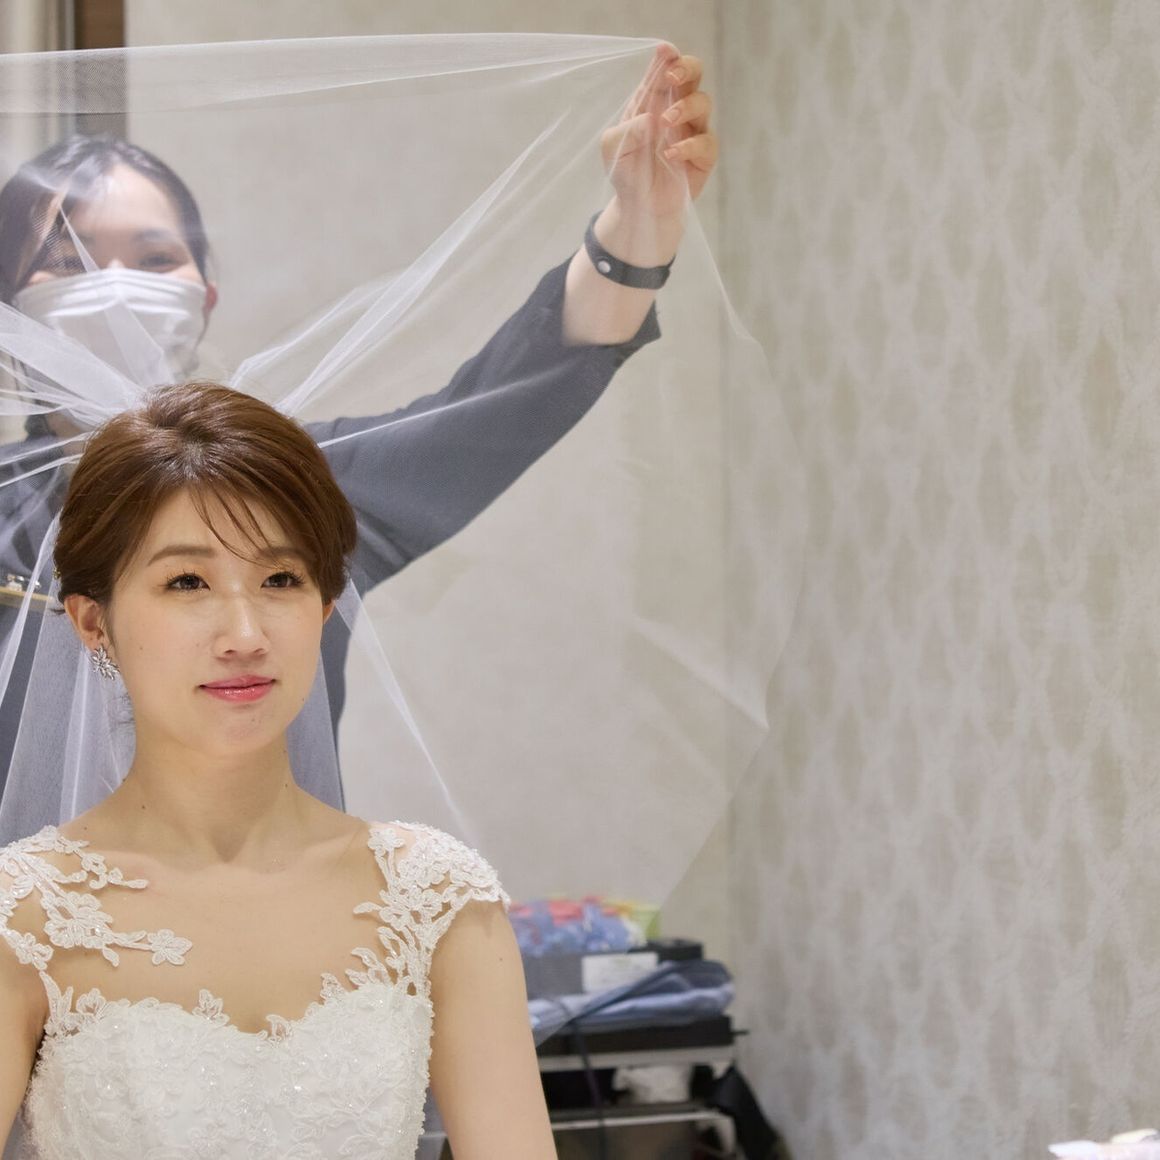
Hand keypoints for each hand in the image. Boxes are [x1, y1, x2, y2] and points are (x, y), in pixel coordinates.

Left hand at [601, 44, 717, 224]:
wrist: (639, 207)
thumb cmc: (626, 170)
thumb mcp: (612, 148)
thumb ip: (625, 129)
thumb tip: (651, 119)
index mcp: (654, 101)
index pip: (665, 70)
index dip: (668, 57)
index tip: (664, 51)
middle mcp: (677, 110)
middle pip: (694, 75)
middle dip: (686, 69)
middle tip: (671, 78)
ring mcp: (693, 131)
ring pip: (703, 103)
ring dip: (685, 107)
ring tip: (665, 122)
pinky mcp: (703, 156)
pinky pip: (706, 142)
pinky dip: (689, 146)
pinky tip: (671, 154)